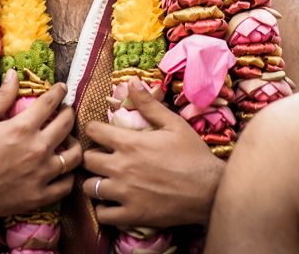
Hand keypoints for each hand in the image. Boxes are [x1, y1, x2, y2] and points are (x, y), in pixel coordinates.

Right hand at [0, 69, 82, 222]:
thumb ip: (1, 97)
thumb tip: (14, 74)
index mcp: (21, 128)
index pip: (50, 102)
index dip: (59, 91)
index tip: (62, 88)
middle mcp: (37, 149)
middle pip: (67, 124)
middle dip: (69, 112)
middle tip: (66, 111)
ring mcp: (41, 174)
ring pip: (74, 155)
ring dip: (74, 143)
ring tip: (68, 140)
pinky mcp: (40, 196)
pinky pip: (67, 184)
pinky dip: (69, 175)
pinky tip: (63, 169)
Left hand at [82, 78, 223, 226]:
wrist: (211, 191)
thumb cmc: (194, 155)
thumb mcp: (174, 124)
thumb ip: (149, 105)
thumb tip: (131, 82)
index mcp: (129, 143)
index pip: (93, 131)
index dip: (94, 129)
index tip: (100, 133)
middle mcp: (121, 167)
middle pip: (87, 160)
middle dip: (92, 156)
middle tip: (102, 157)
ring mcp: (125, 193)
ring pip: (89, 187)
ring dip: (95, 182)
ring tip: (105, 180)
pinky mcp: (131, 215)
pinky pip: (103, 215)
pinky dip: (104, 209)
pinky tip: (114, 203)